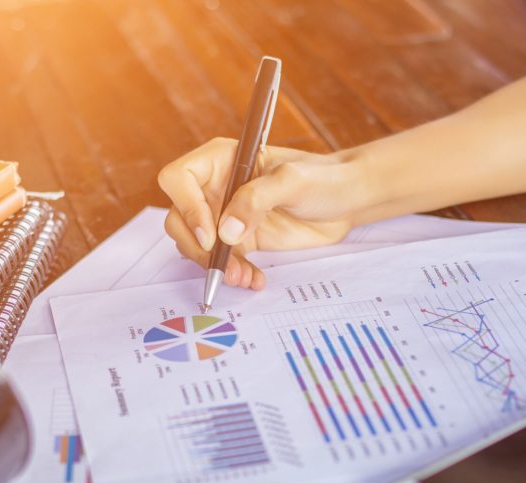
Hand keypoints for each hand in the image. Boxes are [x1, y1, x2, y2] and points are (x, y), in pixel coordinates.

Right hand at [157, 138, 366, 289]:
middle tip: (221, 265)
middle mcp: (216, 187)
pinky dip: (232, 273)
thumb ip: (257, 200)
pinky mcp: (240, 240)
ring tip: (242, 277)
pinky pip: (221, 261)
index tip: (211, 235)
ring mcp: (225, 215)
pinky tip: (253, 279)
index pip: (179, 178)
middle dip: (196, 247)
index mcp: (222, 160)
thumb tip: (226, 231)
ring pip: (196, 245)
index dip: (186, 207)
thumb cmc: (323, 178)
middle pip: (179, 217)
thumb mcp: (293, 182)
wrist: (347, 201)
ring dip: (214, 266)